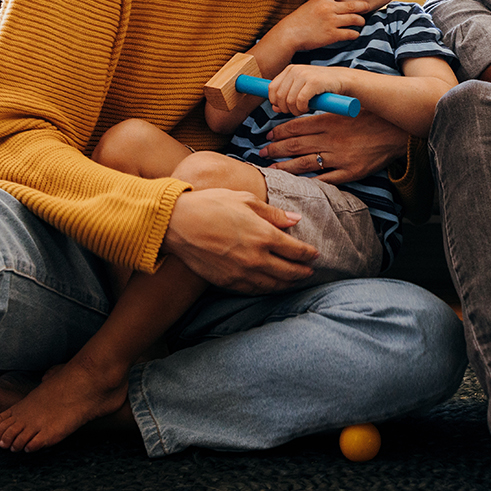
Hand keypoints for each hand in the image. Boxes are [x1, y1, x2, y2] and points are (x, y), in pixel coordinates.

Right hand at [162, 188, 317, 292]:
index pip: (296, 250)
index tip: (314, 254)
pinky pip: (254, 290)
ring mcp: (242, 273)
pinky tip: (271, 286)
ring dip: (288, 284)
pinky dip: (267, 289)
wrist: (177, 224)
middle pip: (290, 272)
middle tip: (310, 271)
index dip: (308, 253)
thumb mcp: (244, 200)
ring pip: (274, 285)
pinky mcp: (228, 282)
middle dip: (303, 272)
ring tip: (295, 281)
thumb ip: (273, 213)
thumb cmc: (210, 205)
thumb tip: (295, 219)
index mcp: (264, 235)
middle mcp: (257, 258)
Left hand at [262, 111, 406, 183]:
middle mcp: (332, 140)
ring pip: (305, 164)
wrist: (398, 132)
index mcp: (330, 122)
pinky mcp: (351, 172)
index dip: (279, 132)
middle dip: (275, 150)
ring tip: (270, 169)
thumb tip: (301, 117)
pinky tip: (296, 184)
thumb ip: (325, 115)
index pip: (297, 127)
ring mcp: (341, 158)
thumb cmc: (371, 118)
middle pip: (296, 145)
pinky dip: (309, 182)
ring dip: (285, 167)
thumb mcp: (347, 110)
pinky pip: (325, 179)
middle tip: (261, 153)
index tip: (268, 135)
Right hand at [266, 0, 369, 52]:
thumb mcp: (308, 6)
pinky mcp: (332, 35)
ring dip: (360, 21)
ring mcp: (331, 22)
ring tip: (361, 22)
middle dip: (363, 6)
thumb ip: (320, 4)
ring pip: (355, 19)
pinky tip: (354, 34)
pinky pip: (350, 33)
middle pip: (353, 5)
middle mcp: (328, 8)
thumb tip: (330, 5)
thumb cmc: (296, 22)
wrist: (289, 35)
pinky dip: (354, 34)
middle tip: (367, 6)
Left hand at [266, 64, 348, 115]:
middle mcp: (295, 70)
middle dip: (286, 108)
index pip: (272, 89)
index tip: (285, 108)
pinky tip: (309, 108)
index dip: (276, 102)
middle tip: (296, 111)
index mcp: (290, 70)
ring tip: (304, 110)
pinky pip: (300, 101)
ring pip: (289, 100)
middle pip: (279, 96)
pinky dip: (303, 108)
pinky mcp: (314, 82)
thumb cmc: (322, 86)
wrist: (344, 80)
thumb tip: (274, 107)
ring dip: (295, 110)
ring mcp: (304, 75)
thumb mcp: (301, 89)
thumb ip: (286, 96)